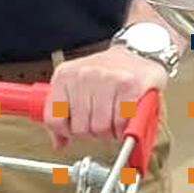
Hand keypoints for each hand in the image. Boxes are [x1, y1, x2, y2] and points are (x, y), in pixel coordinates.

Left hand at [44, 46, 168, 148]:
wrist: (139, 50)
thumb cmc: (108, 70)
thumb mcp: (75, 85)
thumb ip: (63, 112)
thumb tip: (58, 142)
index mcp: (64, 76)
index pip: (54, 119)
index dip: (67, 132)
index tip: (76, 129)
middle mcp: (83, 75)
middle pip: (80, 128)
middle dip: (92, 134)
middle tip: (101, 124)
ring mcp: (107, 79)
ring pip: (101, 128)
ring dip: (110, 133)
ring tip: (113, 121)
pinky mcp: (130, 86)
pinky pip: (121, 123)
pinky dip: (124, 129)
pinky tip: (125, 119)